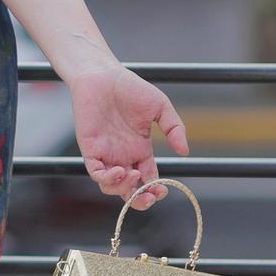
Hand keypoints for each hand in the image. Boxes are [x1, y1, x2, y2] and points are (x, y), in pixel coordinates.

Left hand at [68, 62, 189, 210]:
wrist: (103, 75)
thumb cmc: (130, 88)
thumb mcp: (160, 107)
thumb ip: (174, 128)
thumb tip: (185, 151)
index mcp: (140, 150)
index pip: (148, 179)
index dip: (155, 190)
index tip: (162, 190)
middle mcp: (123, 156)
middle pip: (130, 190)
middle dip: (140, 200)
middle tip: (149, 198)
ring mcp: (106, 154)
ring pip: (111, 186)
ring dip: (123, 189)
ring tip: (132, 175)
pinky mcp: (90, 149)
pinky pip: (96, 172)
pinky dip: (107, 178)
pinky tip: (119, 171)